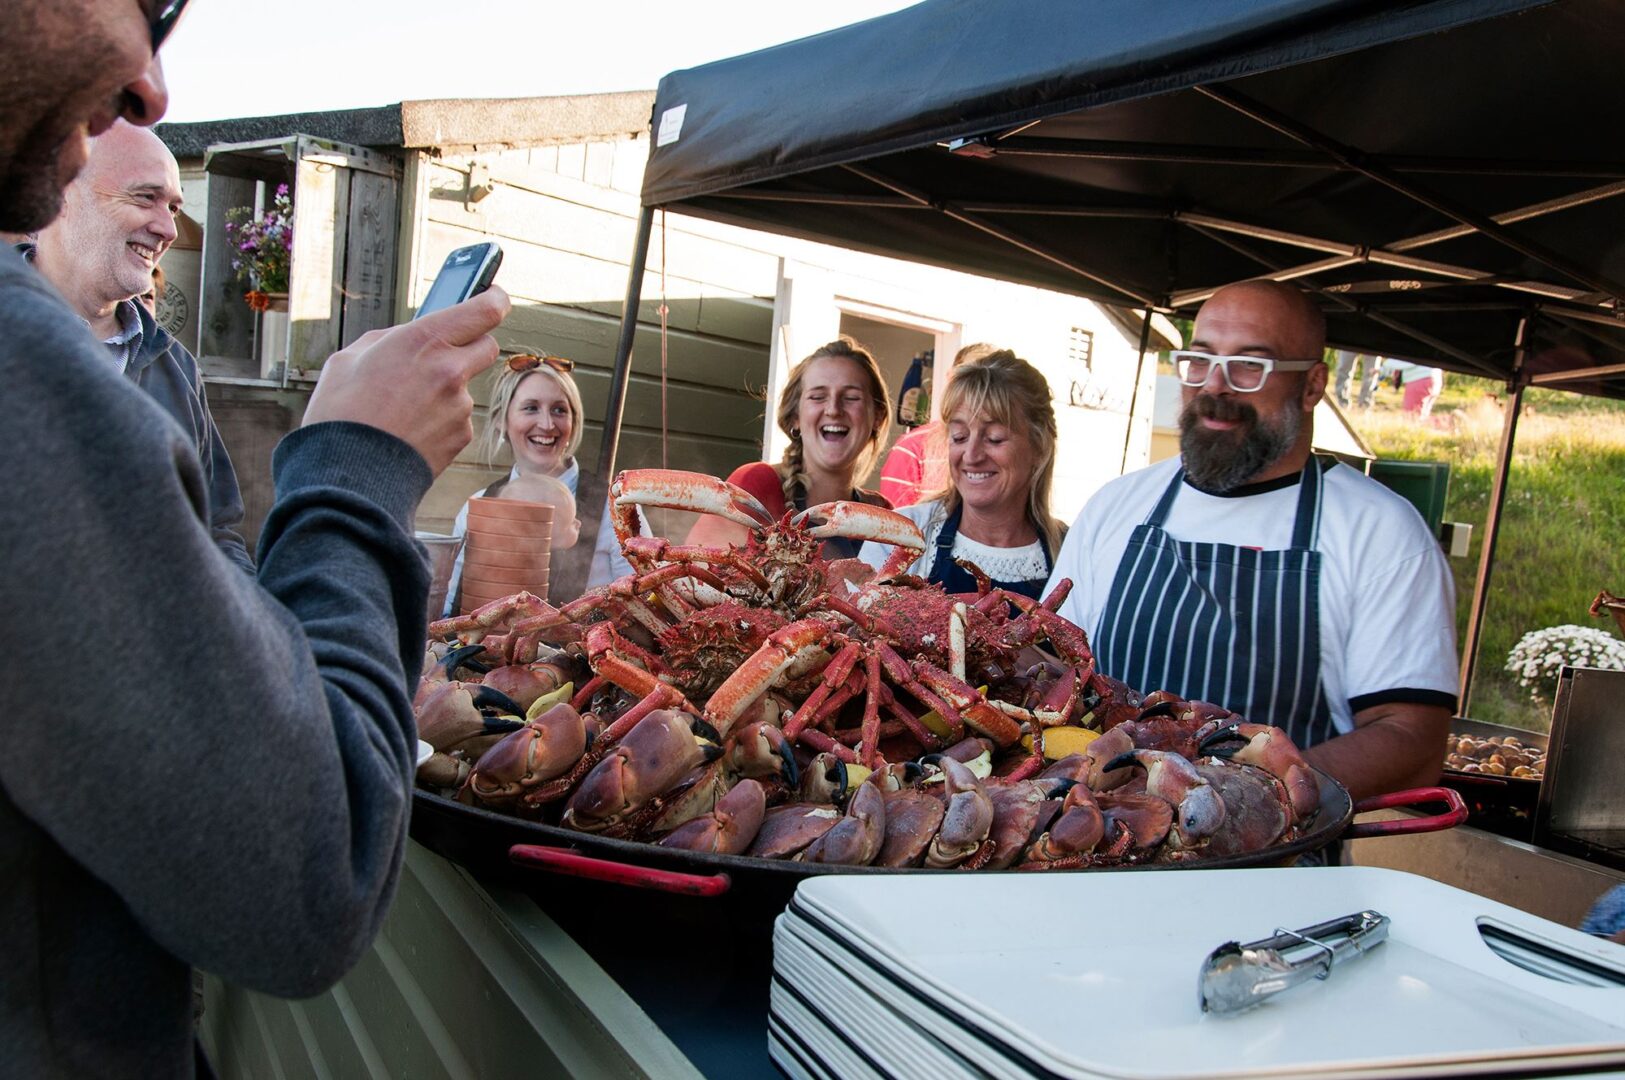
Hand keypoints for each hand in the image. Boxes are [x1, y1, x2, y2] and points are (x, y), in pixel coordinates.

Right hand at [303, 288, 509, 473]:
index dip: (494, 301)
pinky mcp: (461, 436)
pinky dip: (441, 421)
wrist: (348, 475)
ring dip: (445, 390)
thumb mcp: (349, 359)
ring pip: (465, 386)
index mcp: (423, 340)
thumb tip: (407, 338)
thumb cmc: (341, 414)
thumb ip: (389, 341)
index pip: (484, 311)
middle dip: (471, 345)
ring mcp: (460, 406)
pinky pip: (458, 418)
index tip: (495, 297)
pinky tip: (410, 430)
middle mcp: (450, 370)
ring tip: (403, 408)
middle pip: (488, 346)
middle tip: (446, 353)